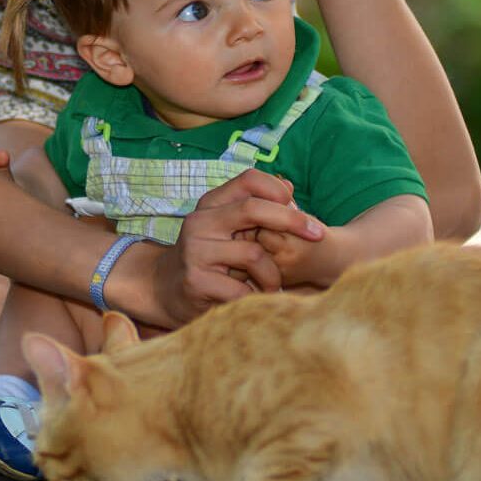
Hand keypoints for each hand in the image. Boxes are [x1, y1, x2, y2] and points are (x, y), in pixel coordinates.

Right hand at [147, 169, 324, 325]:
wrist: (164, 290)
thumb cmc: (209, 257)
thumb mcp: (226, 227)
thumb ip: (255, 208)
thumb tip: (289, 187)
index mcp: (210, 204)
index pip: (248, 180)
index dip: (279, 189)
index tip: (302, 207)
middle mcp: (199, 222)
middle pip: (253, 209)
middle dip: (292, 220)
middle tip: (317, 235)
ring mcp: (195, 252)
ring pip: (254, 254)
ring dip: (273, 274)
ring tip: (271, 286)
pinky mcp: (196, 282)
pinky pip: (242, 290)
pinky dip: (256, 296)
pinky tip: (254, 300)